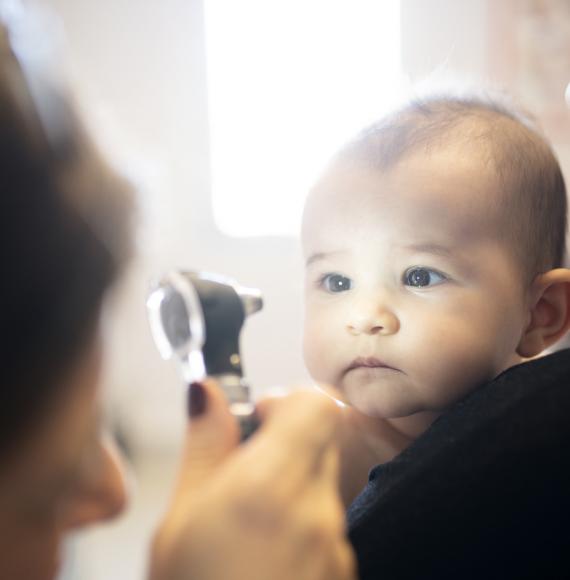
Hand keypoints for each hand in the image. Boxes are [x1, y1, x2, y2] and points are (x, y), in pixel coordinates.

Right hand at [149, 380, 355, 579]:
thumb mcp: (180, 520)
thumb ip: (204, 446)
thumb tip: (206, 393)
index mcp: (271, 486)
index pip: (318, 405)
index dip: (288, 400)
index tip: (258, 416)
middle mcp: (316, 511)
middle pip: (322, 439)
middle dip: (286, 440)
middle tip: (245, 467)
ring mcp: (336, 545)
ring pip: (323, 482)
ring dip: (292, 482)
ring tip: (248, 521)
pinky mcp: (342, 570)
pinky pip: (327, 523)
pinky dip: (301, 520)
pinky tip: (264, 553)